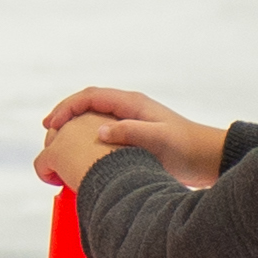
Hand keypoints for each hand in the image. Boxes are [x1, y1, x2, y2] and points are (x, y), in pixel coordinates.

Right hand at [36, 88, 222, 193]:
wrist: (210, 159)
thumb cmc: (186, 149)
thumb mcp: (158, 140)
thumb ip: (130, 132)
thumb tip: (99, 132)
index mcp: (132, 103)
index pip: (90, 97)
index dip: (67, 108)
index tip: (52, 125)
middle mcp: (130, 108)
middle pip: (88, 104)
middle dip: (65, 115)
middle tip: (48, 132)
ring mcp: (132, 121)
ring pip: (94, 117)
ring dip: (74, 126)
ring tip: (58, 142)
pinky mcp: (135, 137)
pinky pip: (103, 132)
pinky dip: (86, 138)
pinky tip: (81, 154)